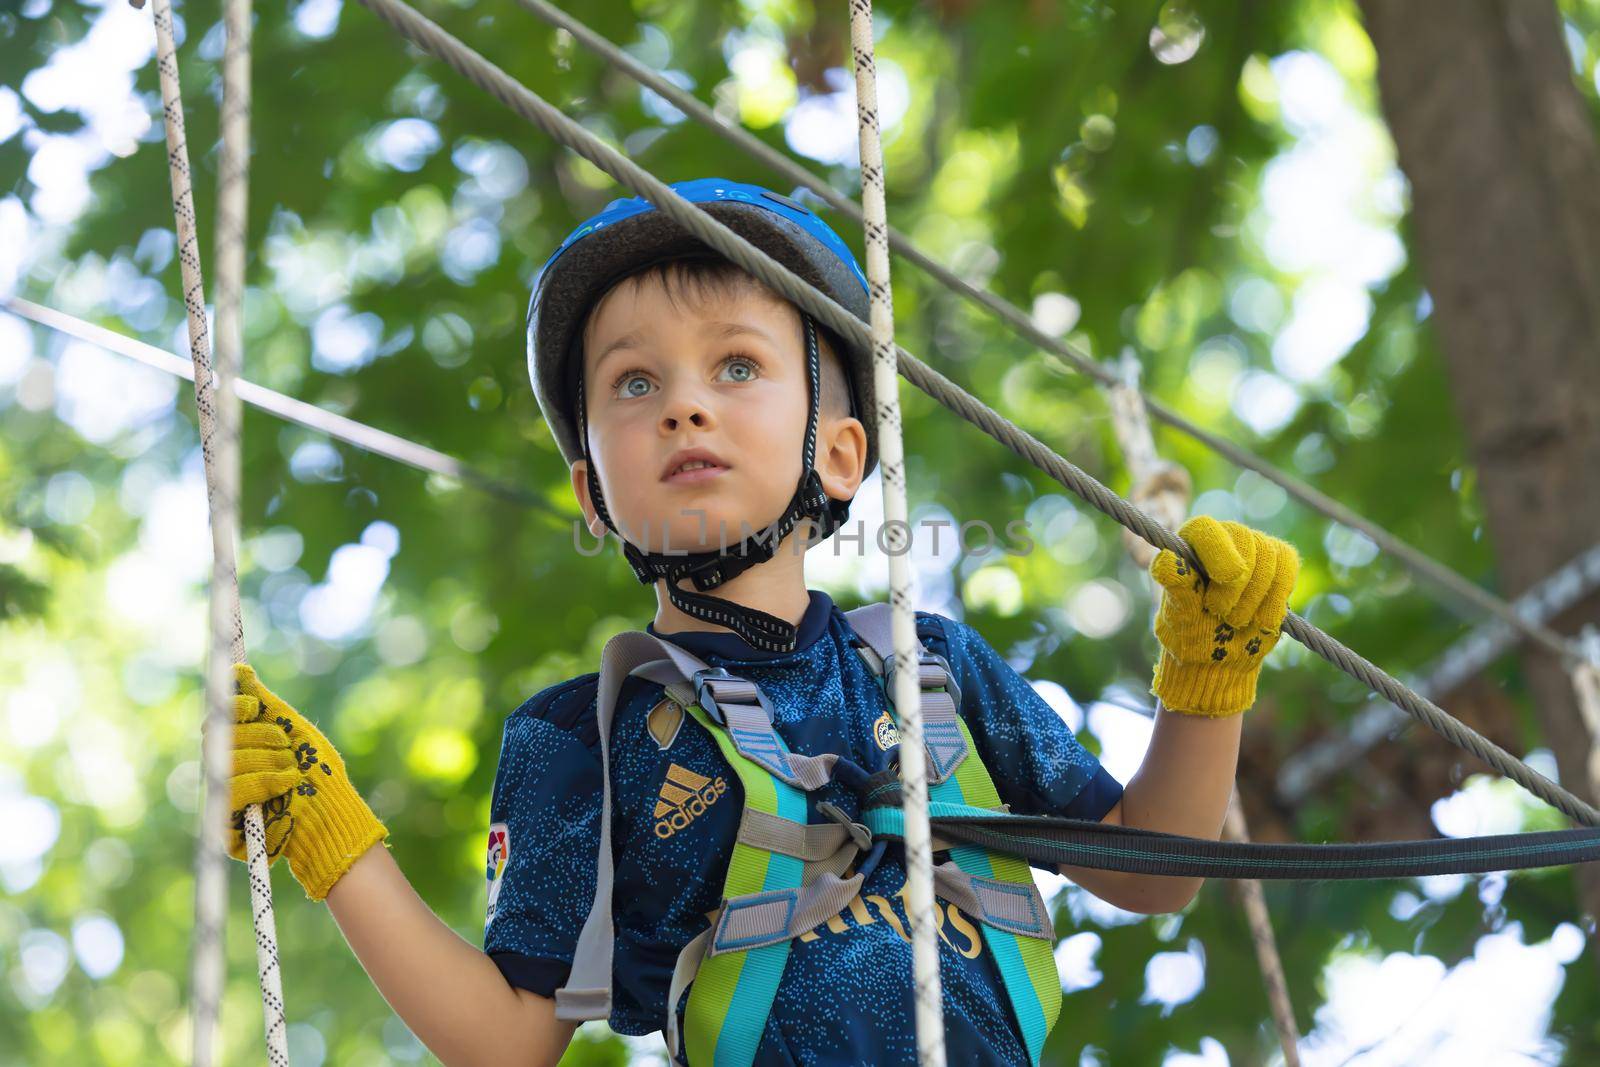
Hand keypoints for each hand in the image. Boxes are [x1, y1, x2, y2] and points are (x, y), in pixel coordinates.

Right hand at [227, 663, 388, 899]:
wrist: (337, 817)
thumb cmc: (319, 775)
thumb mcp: (295, 732)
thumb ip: (267, 705)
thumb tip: (240, 671)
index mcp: (237, 751)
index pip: (217, 722)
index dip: (231, 708)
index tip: (254, 705)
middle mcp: (224, 774)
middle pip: (217, 739)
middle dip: (257, 736)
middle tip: (286, 745)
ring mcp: (223, 801)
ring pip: (225, 763)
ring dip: (265, 760)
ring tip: (293, 768)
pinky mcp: (225, 829)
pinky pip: (230, 793)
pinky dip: (262, 782)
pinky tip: (286, 783)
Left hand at [1149, 516, 1299, 716]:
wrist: (1217, 657)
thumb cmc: (1190, 631)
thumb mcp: (1177, 614)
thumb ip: (1176, 587)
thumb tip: (1167, 561)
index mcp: (1190, 543)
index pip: (1205, 528)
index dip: (1217, 550)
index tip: (1224, 579)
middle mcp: (1223, 537)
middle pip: (1243, 538)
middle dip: (1237, 583)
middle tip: (1222, 614)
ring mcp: (1254, 547)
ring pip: (1268, 553)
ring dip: (1256, 596)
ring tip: (1236, 622)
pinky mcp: (1279, 562)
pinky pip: (1288, 564)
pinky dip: (1278, 595)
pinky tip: (1262, 619)